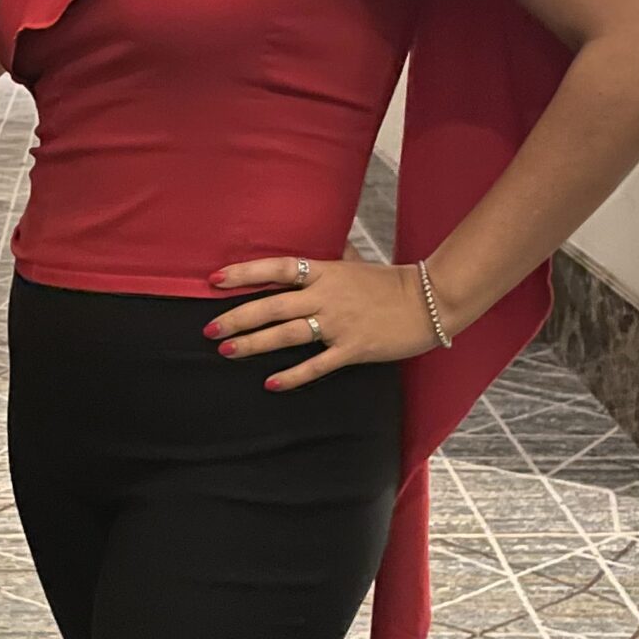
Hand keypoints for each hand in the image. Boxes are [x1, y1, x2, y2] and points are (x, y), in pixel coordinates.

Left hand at [204, 253, 440, 389]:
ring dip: (254, 343)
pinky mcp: (353, 348)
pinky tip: (270, 383)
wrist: (430, 301)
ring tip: (227, 351)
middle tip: (209, 329)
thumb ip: (329, 261)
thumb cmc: (389, 283)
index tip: (215, 280)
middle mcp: (326, 296)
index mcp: (325, 272)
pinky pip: (317, 364)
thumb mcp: (354, 264)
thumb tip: (308, 255)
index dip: (245, 273)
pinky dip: (294, 375)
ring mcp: (339, 323)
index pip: (277, 268)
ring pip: (288, 334)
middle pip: (272, 305)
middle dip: (237, 317)